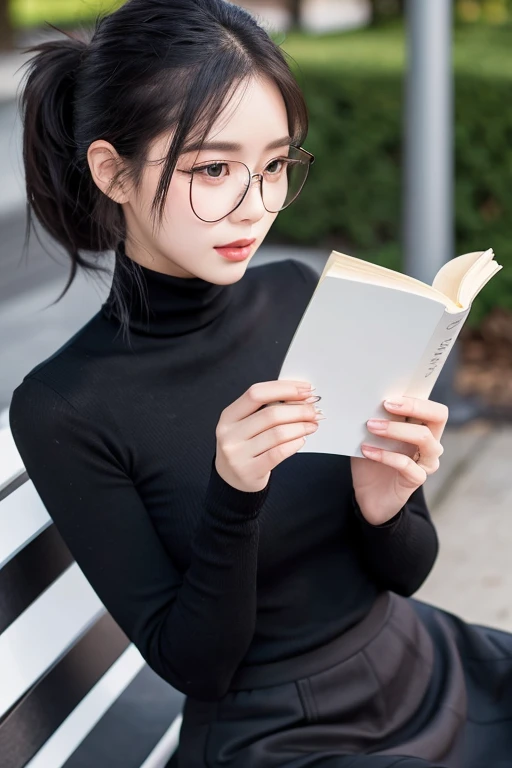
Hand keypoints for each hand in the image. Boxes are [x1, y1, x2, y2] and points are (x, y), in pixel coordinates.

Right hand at [215, 380, 322, 491]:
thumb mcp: (246, 424)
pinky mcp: (249, 471)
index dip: (284, 388)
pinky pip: (278, 453)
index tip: (305, 389)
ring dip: (301, 427)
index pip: (256, 393)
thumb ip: (267, 408)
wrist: (231, 479)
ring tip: (311, 425)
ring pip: (277, 433)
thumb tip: (302, 397)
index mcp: (229, 416)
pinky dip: (294, 444)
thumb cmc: (244, 446)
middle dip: (299, 410)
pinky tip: (301, 440)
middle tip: (313, 411)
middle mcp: (229, 434)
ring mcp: (237, 454)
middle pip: (271, 414)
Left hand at [350, 396, 447, 524]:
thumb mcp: (370, 436)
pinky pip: (406, 464)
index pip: (432, 406)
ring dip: (396, 429)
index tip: (390, 394)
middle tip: (386, 404)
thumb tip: (367, 400)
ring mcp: (427, 461)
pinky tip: (367, 451)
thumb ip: (375, 418)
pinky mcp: (417, 479)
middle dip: (413, 406)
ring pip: (424, 438)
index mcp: (422, 427)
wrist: (368, 495)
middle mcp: (431, 442)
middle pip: (438, 416)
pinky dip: (385, 455)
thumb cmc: (371, 459)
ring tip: (372, 426)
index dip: (416, 398)